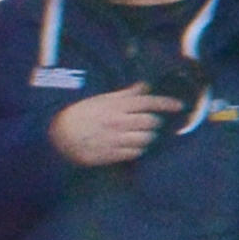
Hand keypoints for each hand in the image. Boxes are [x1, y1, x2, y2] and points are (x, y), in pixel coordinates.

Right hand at [50, 87, 168, 168]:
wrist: (58, 136)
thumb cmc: (82, 114)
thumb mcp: (102, 100)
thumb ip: (126, 94)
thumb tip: (146, 85)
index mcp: (116, 106)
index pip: (149, 102)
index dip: (168, 103)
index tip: (180, 106)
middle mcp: (118, 122)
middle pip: (151, 122)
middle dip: (155, 123)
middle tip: (150, 123)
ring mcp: (115, 139)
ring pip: (146, 139)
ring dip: (148, 138)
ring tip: (141, 136)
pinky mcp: (110, 155)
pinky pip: (136, 153)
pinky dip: (139, 150)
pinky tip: (132, 146)